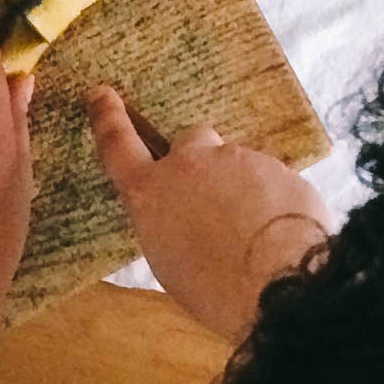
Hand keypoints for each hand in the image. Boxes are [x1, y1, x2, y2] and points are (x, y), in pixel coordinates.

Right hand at [88, 86, 330, 340]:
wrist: (281, 285)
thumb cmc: (215, 289)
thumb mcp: (170, 264)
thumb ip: (168, 224)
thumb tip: (185, 217)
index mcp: (151, 193)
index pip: (119, 145)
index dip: (108, 118)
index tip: (102, 94)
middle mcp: (190, 165)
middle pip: (190, 141)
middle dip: (197, 161)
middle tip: (211, 199)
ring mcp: (237, 160)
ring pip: (235, 163)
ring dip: (239, 187)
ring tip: (252, 232)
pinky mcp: (278, 168)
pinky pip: (271, 179)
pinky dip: (272, 200)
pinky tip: (280, 232)